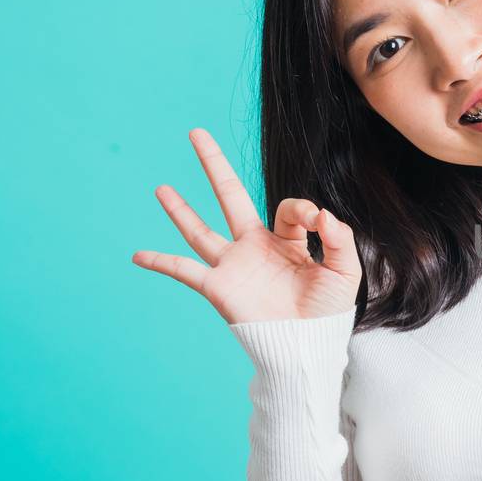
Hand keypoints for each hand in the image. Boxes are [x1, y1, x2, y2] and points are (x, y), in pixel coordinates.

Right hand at [131, 128, 362, 325]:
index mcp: (287, 241)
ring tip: (161, 187)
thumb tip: (322, 212)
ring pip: (201, 230)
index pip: (289, 209)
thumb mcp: (344, 270)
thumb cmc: (327, 312)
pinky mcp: (219, 287)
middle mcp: (256, 247)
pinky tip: (137, 255)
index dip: (304, 209)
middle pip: (230, 197)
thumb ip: (339, 238)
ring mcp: (234, 266)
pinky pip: (184, 270)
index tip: (319, 221)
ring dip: (179, 209)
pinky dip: (160, 262)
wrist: (308, 347)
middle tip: (197, 133)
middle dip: (215, 166)